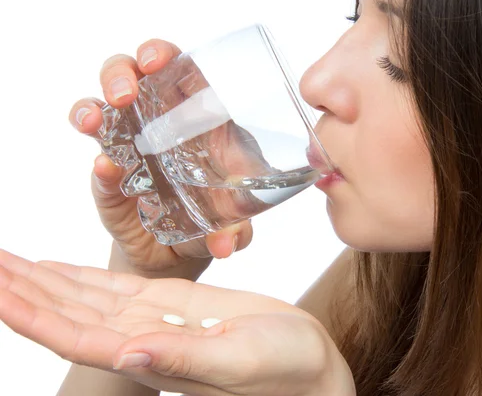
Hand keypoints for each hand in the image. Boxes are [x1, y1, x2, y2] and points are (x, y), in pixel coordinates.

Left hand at [0, 250, 355, 395]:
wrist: (306, 363)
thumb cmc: (282, 369)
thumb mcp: (236, 363)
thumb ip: (182, 360)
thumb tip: (127, 355)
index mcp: (148, 357)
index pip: (71, 335)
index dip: (27, 312)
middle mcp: (139, 339)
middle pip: (64, 313)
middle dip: (20, 287)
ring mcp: (153, 319)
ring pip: (81, 298)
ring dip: (40, 279)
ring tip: (3, 259)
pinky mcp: (172, 303)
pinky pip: (114, 288)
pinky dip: (79, 276)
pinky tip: (53, 268)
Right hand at [68, 39, 252, 278]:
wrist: (181, 254)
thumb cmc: (215, 218)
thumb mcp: (235, 221)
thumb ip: (237, 229)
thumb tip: (229, 242)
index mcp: (197, 120)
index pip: (179, 73)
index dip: (164, 56)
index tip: (155, 60)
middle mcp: (159, 126)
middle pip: (133, 79)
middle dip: (122, 73)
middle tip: (124, 91)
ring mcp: (130, 151)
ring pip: (102, 111)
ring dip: (94, 108)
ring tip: (95, 119)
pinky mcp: (110, 183)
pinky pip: (99, 168)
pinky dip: (99, 167)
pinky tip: (105, 167)